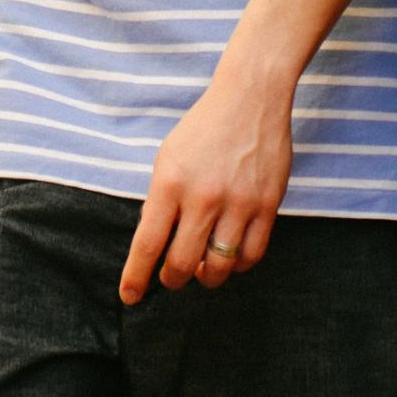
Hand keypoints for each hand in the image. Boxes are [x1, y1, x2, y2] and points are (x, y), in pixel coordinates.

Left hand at [120, 63, 296, 303]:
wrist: (250, 99)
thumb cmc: (202, 130)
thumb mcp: (167, 159)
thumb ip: (161, 202)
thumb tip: (156, 247)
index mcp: (170, 183)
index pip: (148, 244)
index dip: (136, 277)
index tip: (129, 297)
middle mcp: (203, 197)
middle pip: (183, 264)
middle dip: (172, 280)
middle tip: (170, 279)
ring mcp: (238, 203)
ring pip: (220, 267)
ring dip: (206, 277)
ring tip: (202, 269)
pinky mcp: (267, 205)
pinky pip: (252, 255)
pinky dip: (237, 266)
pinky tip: (230, 257)